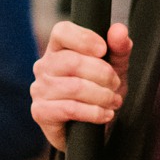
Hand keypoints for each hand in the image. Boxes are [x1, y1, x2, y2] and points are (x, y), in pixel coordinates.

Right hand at [30, 21, 132, 151]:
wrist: (93, 128)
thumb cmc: (100, 91)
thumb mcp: (115, 67)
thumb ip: (118, 48)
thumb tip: (119, 30)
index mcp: (58, 49)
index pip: (62, 31)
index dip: (84, 38)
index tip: (103, 49)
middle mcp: (44, 66)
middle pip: (73, 62)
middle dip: (103, 74)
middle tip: (115, 84)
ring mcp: (39, 89)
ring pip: (74, 87)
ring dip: (102, 95)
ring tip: (113, 101)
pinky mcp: (40, 112)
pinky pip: (69, 109)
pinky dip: (93, 112)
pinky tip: (104, 114)